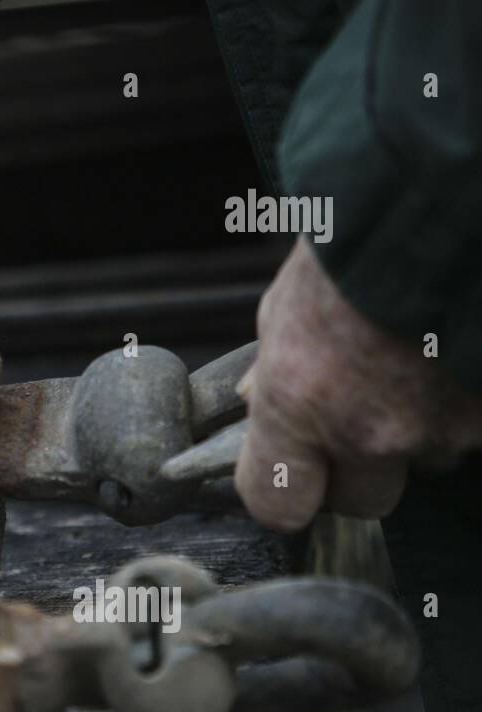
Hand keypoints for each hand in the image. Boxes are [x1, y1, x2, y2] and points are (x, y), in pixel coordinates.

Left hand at [235, 239, 481, 530]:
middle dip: (360, 468)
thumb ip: (272, 367)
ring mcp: (443, 431)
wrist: (448, 205)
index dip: (283, 496)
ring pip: (429, 461)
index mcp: (298, 404)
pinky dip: (467, 401)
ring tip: (416, 361)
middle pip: (362, 500)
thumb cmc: (358, 244)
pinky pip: (476, 430)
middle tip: (362, 412)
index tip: (289, 479)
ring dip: (422, 428)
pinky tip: (454, 356)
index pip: (277, 506)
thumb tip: (251, 401)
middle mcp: (368, 431)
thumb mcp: (289, 303)